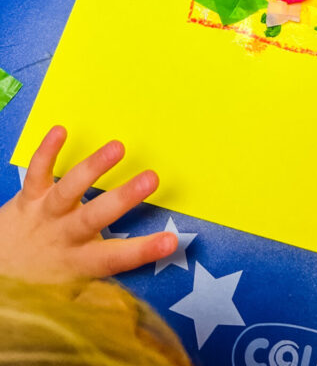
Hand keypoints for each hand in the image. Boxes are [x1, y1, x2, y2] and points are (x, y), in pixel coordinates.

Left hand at [0, 126, 176, 282]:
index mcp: (77, 263)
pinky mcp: (27, 198)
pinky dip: (47, 151)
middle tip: (151, 179)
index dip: (144, 250)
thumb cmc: (35, 284)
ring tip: (117, 147)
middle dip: (124, 197)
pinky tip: (60, 130)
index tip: (172, 241)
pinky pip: (37, 172)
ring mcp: (44, 215)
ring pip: (69, 190)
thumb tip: (130, 304)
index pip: (116, 259)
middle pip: (95, 217)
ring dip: (93, 167)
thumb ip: (96, 292)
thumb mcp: (67, 294)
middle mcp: (63, 237)